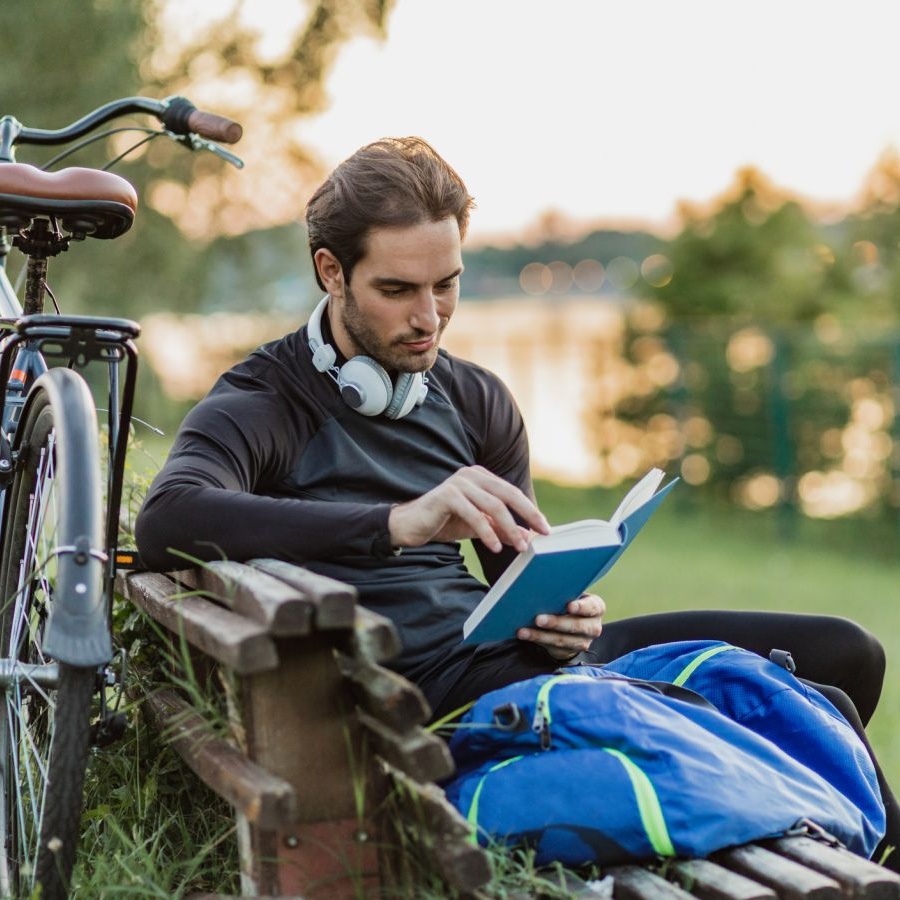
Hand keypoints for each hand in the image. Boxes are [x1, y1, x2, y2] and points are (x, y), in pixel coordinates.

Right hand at [388, 465, 549, 551]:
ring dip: (509, 527)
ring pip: (493, 505)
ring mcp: (458, 483)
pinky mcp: (447, 496)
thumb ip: (500, 528)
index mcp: (480, 477)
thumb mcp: (477, 526)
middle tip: (541, 532)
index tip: (545, 528)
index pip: (512, 492)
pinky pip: (474, 514)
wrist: (409, 525)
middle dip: (528, 514)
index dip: (530, 510)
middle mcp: (471, 474)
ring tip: (519, 546)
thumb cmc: (444, 522)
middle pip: (508, 494)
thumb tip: (526, 537)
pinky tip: (495, 547)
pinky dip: (487, 532)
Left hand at [517, 593, 604, 659]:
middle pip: (575, 626)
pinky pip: (552, 648)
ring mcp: (582, 642)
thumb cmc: (569, 601)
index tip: (569, 606)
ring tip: (524, 631)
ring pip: (562, 640)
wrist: (572, 624)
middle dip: (556, 623)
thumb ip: (565, 592)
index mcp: (596, 608)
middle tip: (538, 619)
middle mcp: (593, 627)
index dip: (581, 607)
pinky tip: (525, 635)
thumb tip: (543, 588)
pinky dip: (537, 641)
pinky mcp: (569, 652)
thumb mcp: (573, 595)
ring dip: (540, 636)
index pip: (592, 607)